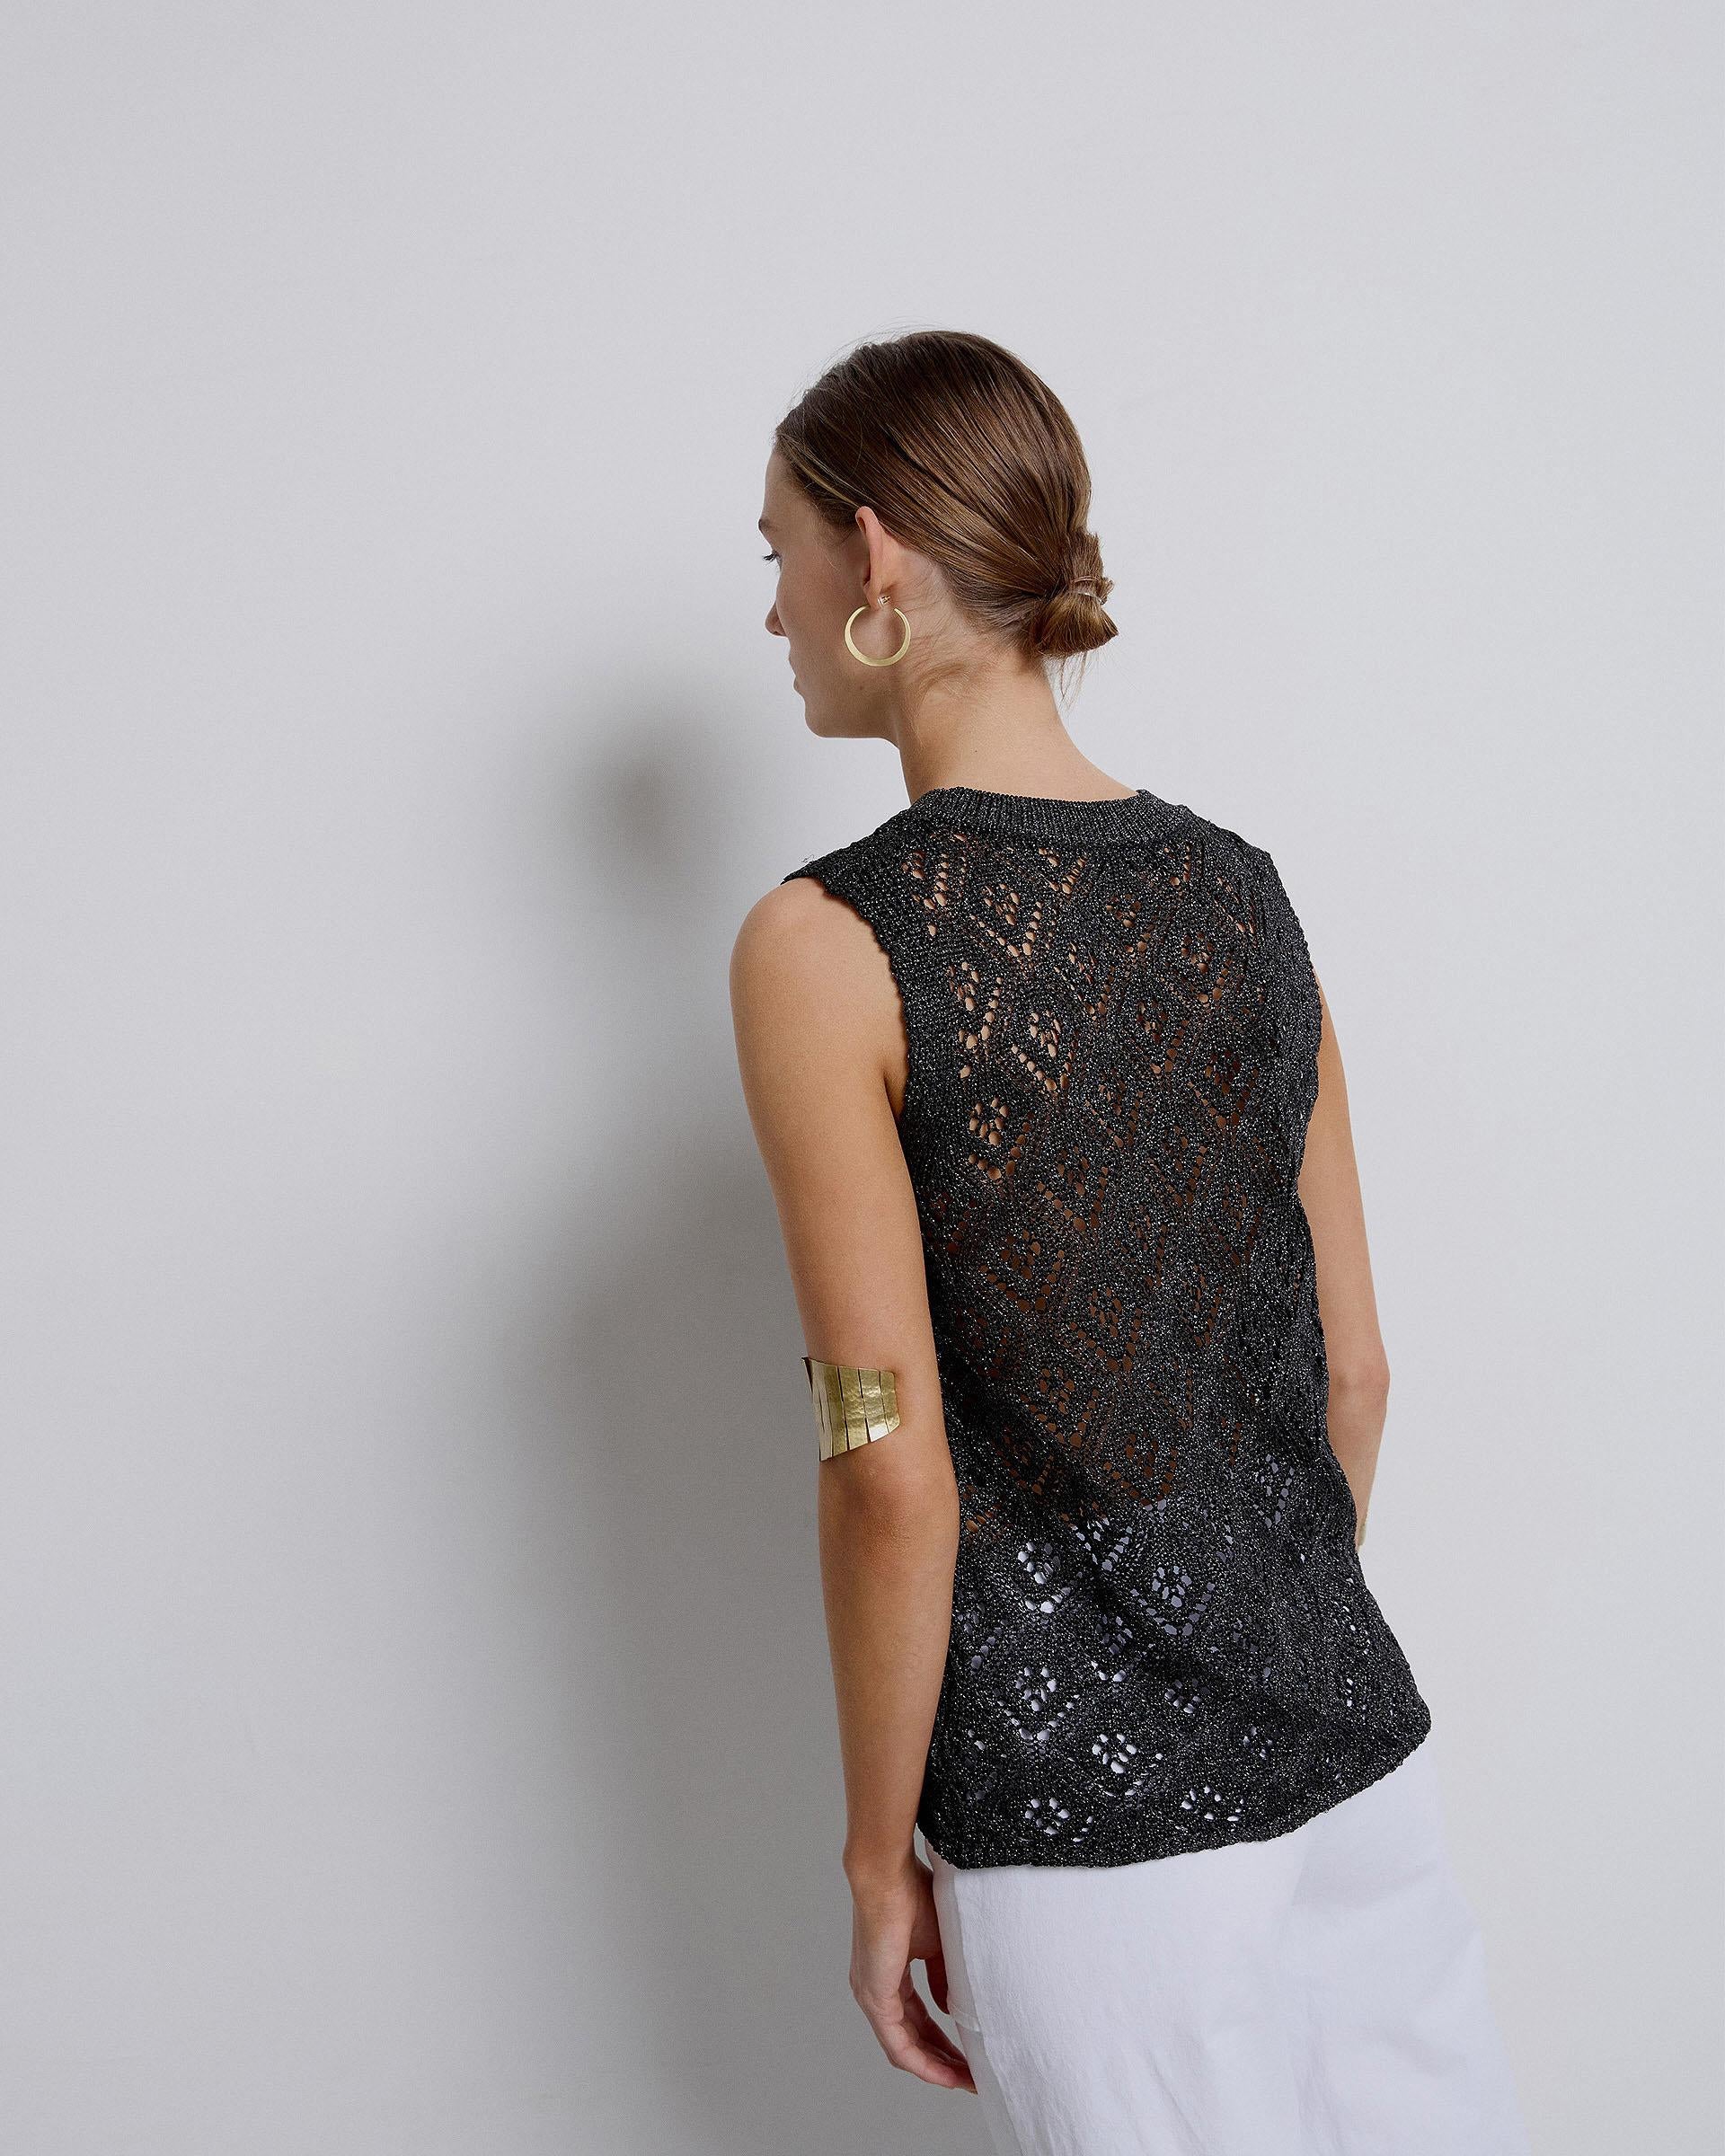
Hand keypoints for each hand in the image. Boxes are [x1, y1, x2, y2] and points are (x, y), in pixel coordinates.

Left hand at [846, 1851, 975, 2091]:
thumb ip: (942, 1977)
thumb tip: (951, 2007)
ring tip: (966, 2082)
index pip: (917, 2018)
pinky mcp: (874, 1998)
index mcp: (889, 1974)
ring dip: (936, 2068)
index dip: (943, 2040)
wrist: (889, 1874)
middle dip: (944, 2060)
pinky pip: (899, 2046)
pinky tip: (947, 2075)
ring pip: (905, 2048)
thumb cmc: (912, 1893)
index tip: (970, 2055)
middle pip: (912, 2039)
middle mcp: (876, 1990)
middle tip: (974, 2076)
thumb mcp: (936, 1943)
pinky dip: (924, 2063)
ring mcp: (872, 1996)